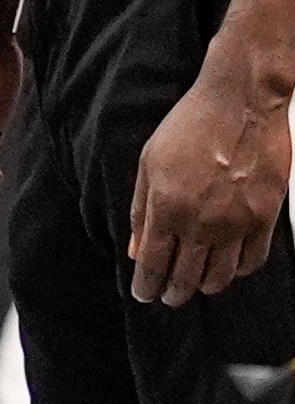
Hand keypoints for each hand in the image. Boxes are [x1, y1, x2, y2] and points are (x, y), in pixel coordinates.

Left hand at [128, 63, 292, 305]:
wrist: (241, 104)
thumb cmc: (190, 125)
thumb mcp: (149, 163)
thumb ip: (141, 209)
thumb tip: (137, 249)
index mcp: (167, 208)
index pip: (153, 263)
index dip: (147, 285)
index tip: (144, 295)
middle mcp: (202, 222)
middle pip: (186, 277)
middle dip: (173, 293)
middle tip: (168, 298)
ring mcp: (237, 223)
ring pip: (221, 276)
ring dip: (205, 287)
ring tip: (196, 288)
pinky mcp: (266, 218)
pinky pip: (254, 260)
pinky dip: (240, 271)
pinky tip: (230, 270)